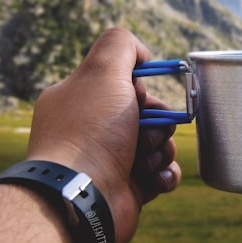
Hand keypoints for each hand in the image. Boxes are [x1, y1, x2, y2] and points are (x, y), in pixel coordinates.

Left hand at [25, 28, 180, 242]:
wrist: (83, 198)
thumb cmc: (90, 133)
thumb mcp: (102, 71)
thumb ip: (120, 44)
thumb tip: (140, 53)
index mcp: (77, 99)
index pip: (120, 81)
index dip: (139, 86)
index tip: (137, 95)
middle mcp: (89, 129)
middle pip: (146, 112)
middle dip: (158, 120)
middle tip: (147, 132)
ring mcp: (108, 160)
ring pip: (157, 143)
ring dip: (162, 149)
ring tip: (147, 161)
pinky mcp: (126, 189)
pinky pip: (160, 174)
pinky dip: (164, 174)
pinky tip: (156, 179)